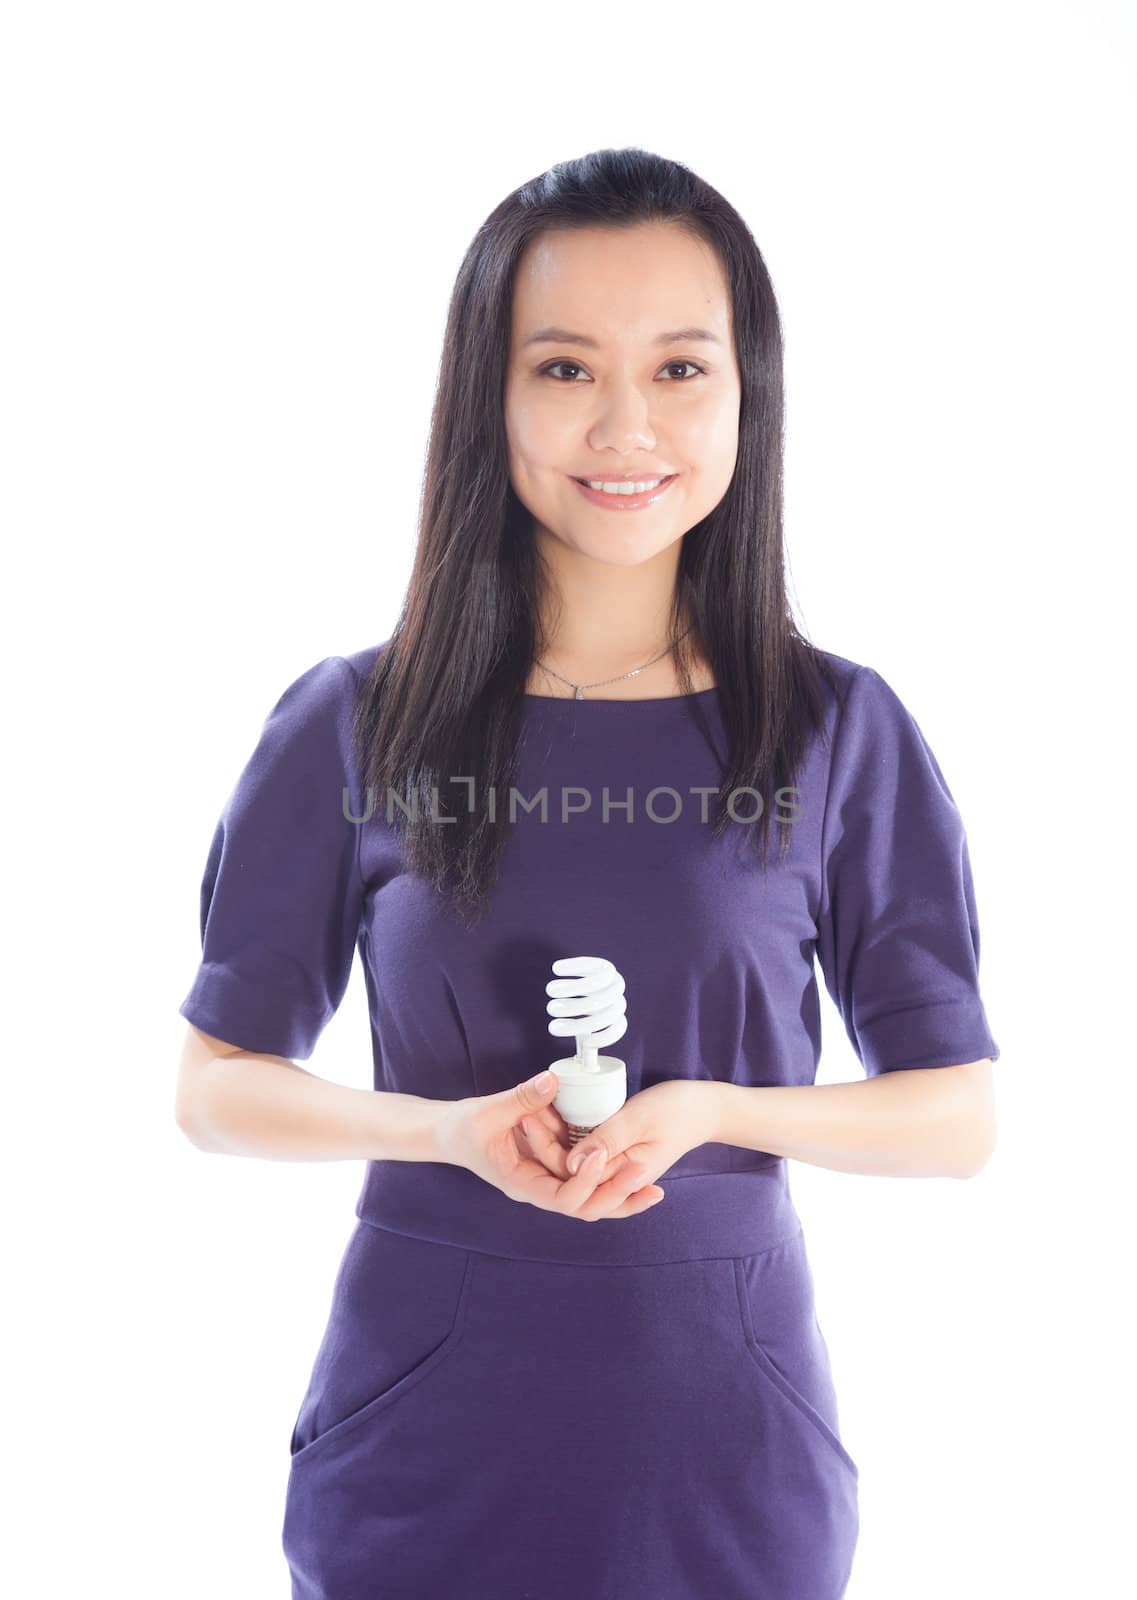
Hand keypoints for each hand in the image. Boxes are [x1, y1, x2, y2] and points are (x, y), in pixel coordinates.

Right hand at [435, 1069, 667, 1222]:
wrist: (449, 1134)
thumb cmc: (462, 1128)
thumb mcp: (487, 1111)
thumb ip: (521, 1097)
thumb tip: (553, 1080)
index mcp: (522, 1184)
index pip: (563, 1199)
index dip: (586, 1180)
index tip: (602, 1153)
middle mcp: (540, 1189)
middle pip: (585, 1207)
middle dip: (617, 1195)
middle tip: (646, 1175)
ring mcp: (549, 1181)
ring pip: (591, 1200)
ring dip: (621, 1193)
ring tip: (654, 1186)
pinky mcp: (555, 1168)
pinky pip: (587, 1181)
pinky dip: (611, 1180)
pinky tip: (636, 1172)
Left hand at [527, 1079, 717, 1191]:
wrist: (705, 1108)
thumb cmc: (678, 1111)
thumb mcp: (640, 1120)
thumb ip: (607, 1140)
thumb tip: (570, 1164)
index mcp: (624, 1177)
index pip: (573, 1177)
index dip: (546, 1150)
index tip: (528, 1119)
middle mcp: (617, 1180)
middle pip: (568, 1175)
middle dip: (543, 1147)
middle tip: (524, 1116)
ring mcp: (616, 1169)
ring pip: (574, 1166)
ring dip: (552, 1142)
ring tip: (532, 1115)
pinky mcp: (615, 1155)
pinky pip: (585, 1155)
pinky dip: (568, 1139)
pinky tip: (552, 1118)